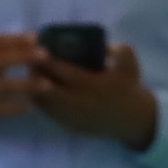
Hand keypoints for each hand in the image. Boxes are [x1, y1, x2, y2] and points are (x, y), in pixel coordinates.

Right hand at [0, 33, 47, 130]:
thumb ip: (1, 49)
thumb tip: (35, 39)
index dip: (16, 38)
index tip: (37, 37)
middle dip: (22, 56)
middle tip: (45, 55)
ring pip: (1, 85)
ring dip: (25, 84)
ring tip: (48, 85)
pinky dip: (14, 107)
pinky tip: (29, 107)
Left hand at [30, 40, 158, 149]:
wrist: (135, 120)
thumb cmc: (130, 89)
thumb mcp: (130, 64)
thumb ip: (116, 49)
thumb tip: (97, 41)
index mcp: (92, 85)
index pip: (61, 71)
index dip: (46, 60)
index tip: (39, 49)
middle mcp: (79, 102)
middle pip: (46, 86)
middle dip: (36, 73)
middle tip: (32, 61)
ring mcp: (73, 117)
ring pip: (44, 101)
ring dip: (35, 87)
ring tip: (34, 75)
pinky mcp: (70, 126)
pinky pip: (49, 113)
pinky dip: (42, 101)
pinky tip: (41, 91)